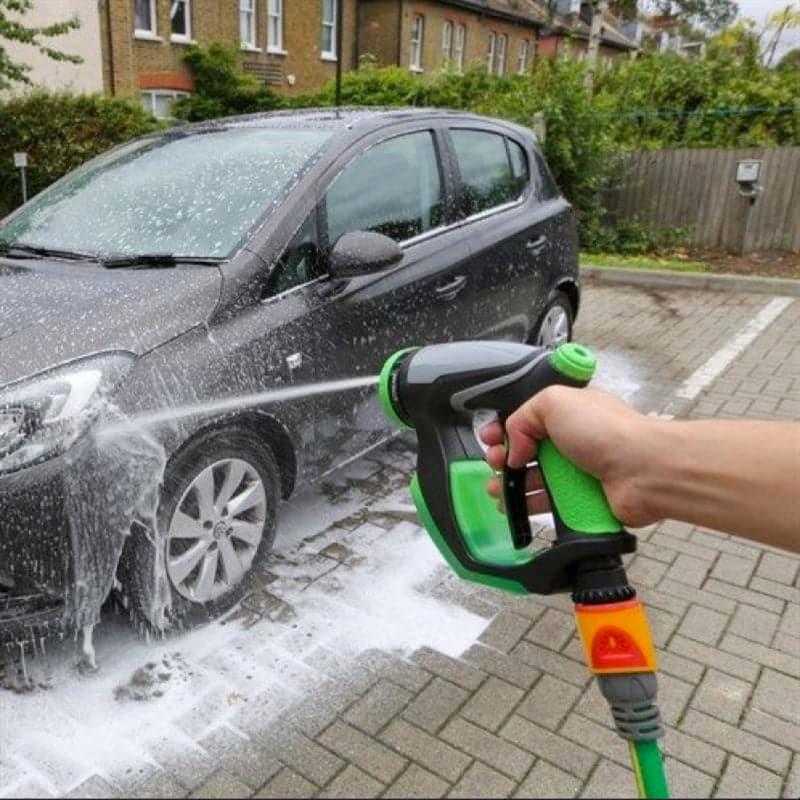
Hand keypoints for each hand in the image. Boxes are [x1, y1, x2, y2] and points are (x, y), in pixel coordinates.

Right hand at [479, 385, 658, 526]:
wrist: (645, 471)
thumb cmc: (607, 431)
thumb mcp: (555, 402)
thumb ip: (522, 417)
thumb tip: (514, 448)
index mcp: (567, 414)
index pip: (527, 420)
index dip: (504, 428)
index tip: (490, 438)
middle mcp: (571, 442)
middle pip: (526, 452)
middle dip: (502, 458)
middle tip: (494, 464)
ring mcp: (575, 473)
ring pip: (532, 481)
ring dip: (509, 486)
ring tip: (496, 491)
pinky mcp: (579, 501)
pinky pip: (547, 505)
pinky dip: (527, 507)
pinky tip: (512, 508)